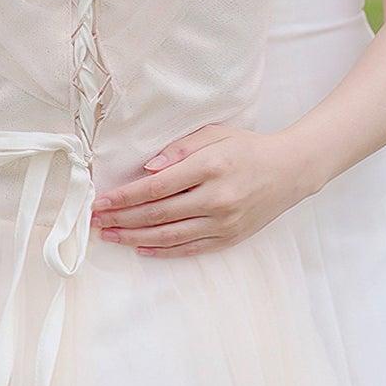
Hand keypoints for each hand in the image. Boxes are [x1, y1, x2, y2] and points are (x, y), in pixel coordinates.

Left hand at [89, 124, 321, 256]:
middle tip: (95, 221)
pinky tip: (141, 248)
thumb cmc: (246, 147)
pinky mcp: (230, 237)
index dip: (125, 197)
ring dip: (135, 237)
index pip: (156, 187)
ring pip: (170, 236)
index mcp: (210, 167)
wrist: (290, 170)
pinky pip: (190, 249)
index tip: (100, 201)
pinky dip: (163, 251)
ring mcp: (224, 222)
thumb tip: (147, 170)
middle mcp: (216, 198)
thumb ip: (179, 149)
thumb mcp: (214, 134)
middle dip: (121, 218)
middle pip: (158, 214)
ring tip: (110, 236)